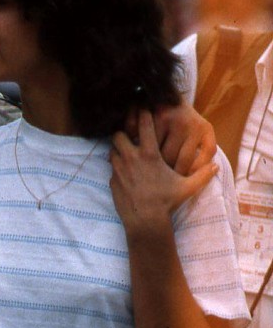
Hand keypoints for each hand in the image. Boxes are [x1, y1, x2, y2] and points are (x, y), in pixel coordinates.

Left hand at [110, 110, 217, 234]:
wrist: (145, 220)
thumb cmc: (167, 202)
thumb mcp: (187, 188)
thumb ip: (202, 175)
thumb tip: (216, 166)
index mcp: (148, 155)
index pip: (143, 126)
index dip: (142, 114)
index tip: (142, 107)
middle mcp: (131, 158)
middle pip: (118, 134)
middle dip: (122, 133)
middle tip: (130, 136)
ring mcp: (118, 168)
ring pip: (111, 150)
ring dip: (118, 150)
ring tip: (127, 153)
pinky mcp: (111, 180)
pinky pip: (111, 168)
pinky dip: (116, 166)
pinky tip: (124, 171)